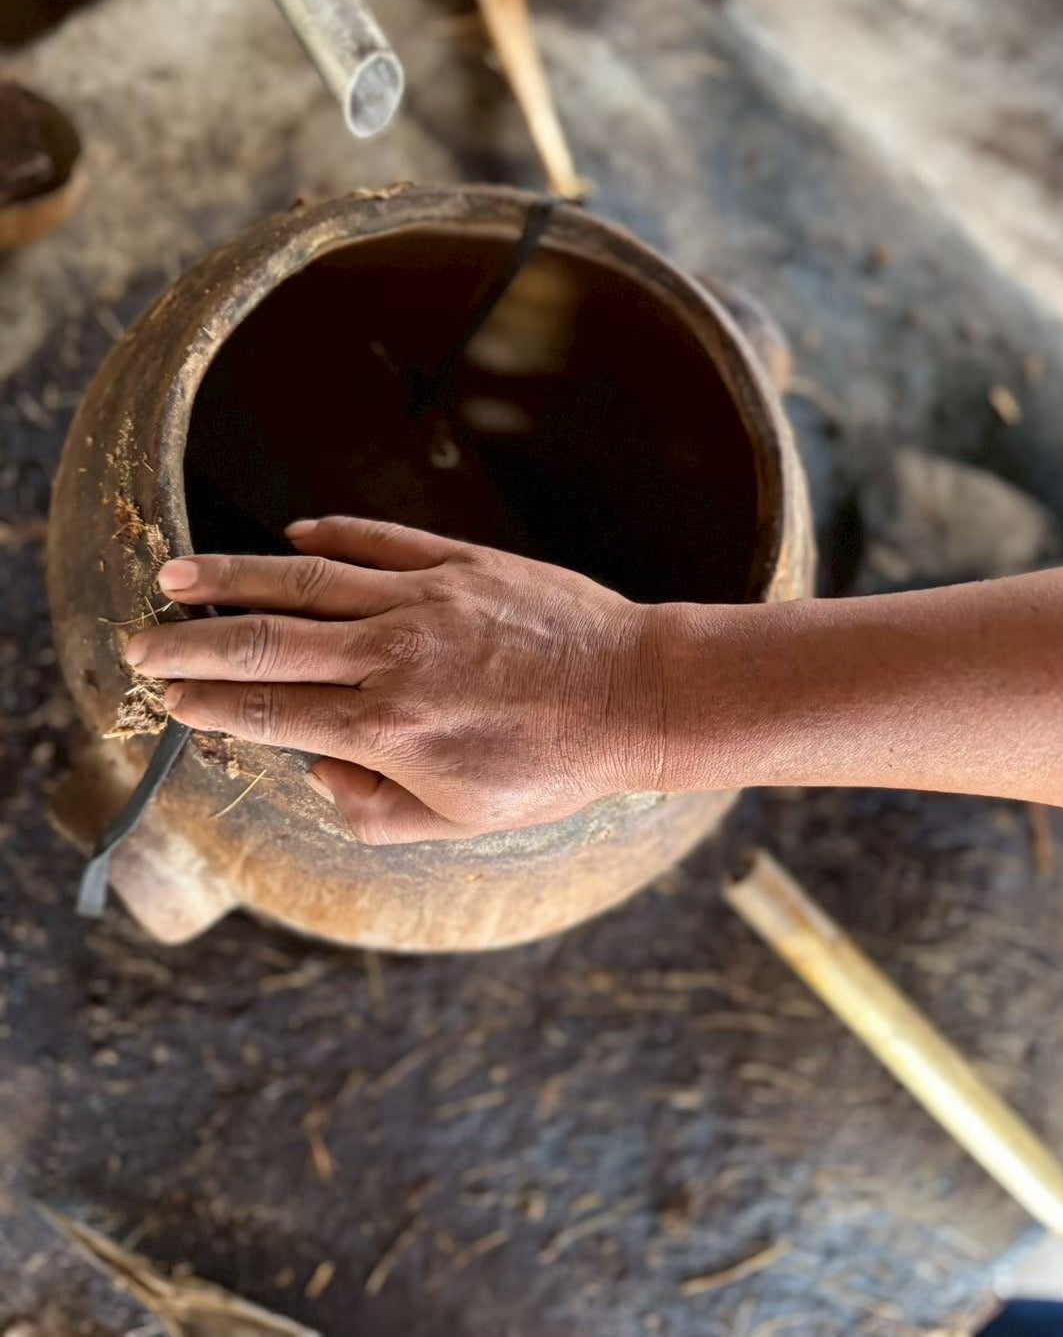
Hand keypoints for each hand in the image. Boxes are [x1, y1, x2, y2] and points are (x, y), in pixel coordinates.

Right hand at [125, 517, 665, 844]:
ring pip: (308, 581)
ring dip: (234, 577)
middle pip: (267, 642)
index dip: (208, 704)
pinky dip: (331, 536)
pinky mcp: (461, 563)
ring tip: (177, 575)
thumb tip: (317, 768)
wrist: (635, 693)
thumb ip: (373, 806)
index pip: (271, 710)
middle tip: (137, 639)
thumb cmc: (552, 765)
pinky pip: (380, 541)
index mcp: (388, 728)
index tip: (165, 696)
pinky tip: (290, 533)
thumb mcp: (459, 818)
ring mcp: (426, 600)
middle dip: (192, 643)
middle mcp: (394, 657)